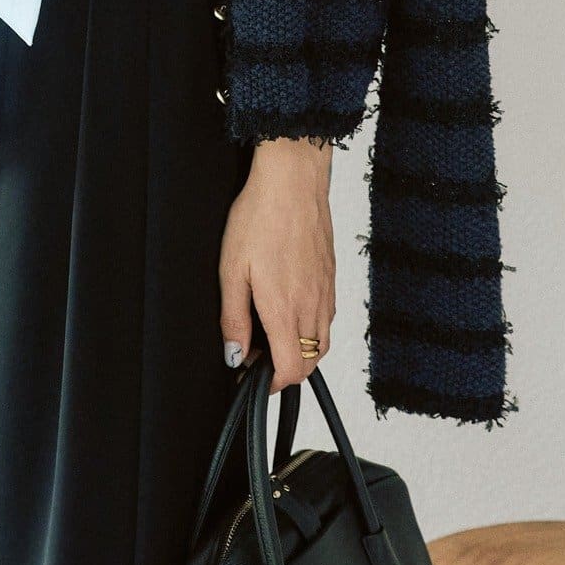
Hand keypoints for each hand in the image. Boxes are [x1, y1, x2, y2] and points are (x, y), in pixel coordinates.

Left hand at [218, 140, 335, 394]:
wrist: (292, 179)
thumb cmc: (260, 216)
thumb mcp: (231, 269)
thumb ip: (233, 318)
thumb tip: (234, 356)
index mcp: (285, 309)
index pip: (291, 370)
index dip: (271, 384)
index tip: (252, 378)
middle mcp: (312, 306)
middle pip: (310, 363)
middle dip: (286, 371)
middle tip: (258, 357)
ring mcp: (326, 291)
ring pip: (322, 342)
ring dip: (301, 350)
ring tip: (272, 333)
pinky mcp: (332, 276)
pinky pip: (328, 316)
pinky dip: (312, 327)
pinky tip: (290, 307)